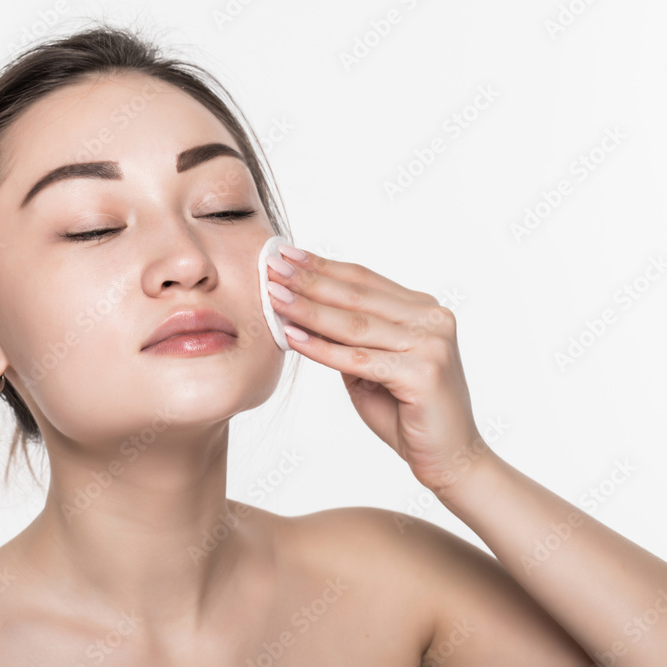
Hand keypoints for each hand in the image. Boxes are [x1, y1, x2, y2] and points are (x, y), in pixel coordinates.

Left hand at [266, 246, 488, 494]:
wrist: (448, 457)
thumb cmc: (406, 412)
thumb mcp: (369, 367)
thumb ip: (347, 339)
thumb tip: (299, 311)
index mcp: (422, 309)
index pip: (362, 280)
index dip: (321, 265)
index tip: (285, 254)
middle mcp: (432, 319)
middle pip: (356, 295)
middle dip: (308, 280)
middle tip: (271, 265)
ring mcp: (431, 343)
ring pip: (354, 324)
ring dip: (308, 309)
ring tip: (273, 297)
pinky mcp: (424, 372)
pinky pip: (358, 359)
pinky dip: (322, 348)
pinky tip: (293, 336)